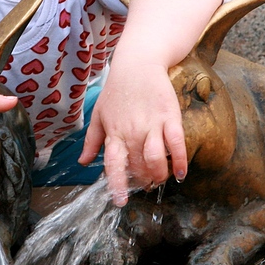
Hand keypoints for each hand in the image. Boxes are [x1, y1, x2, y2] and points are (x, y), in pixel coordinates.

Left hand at [79, 65, 186, 206]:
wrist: (138, 63)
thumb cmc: (117, 89)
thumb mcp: (99, 114)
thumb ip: (92, 140)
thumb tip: (84, 162)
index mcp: (114, 132)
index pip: (114, 164)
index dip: (117, 184)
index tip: (121, 201)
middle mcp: (133, 131)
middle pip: (139, 167)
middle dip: (143, 181)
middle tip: (146, 184)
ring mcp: (153, 124)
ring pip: (157, 159)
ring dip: (159, 174)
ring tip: (160, 178)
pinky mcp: (170, 117)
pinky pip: (177, 143)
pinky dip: (181, 161)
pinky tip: (181, 173)